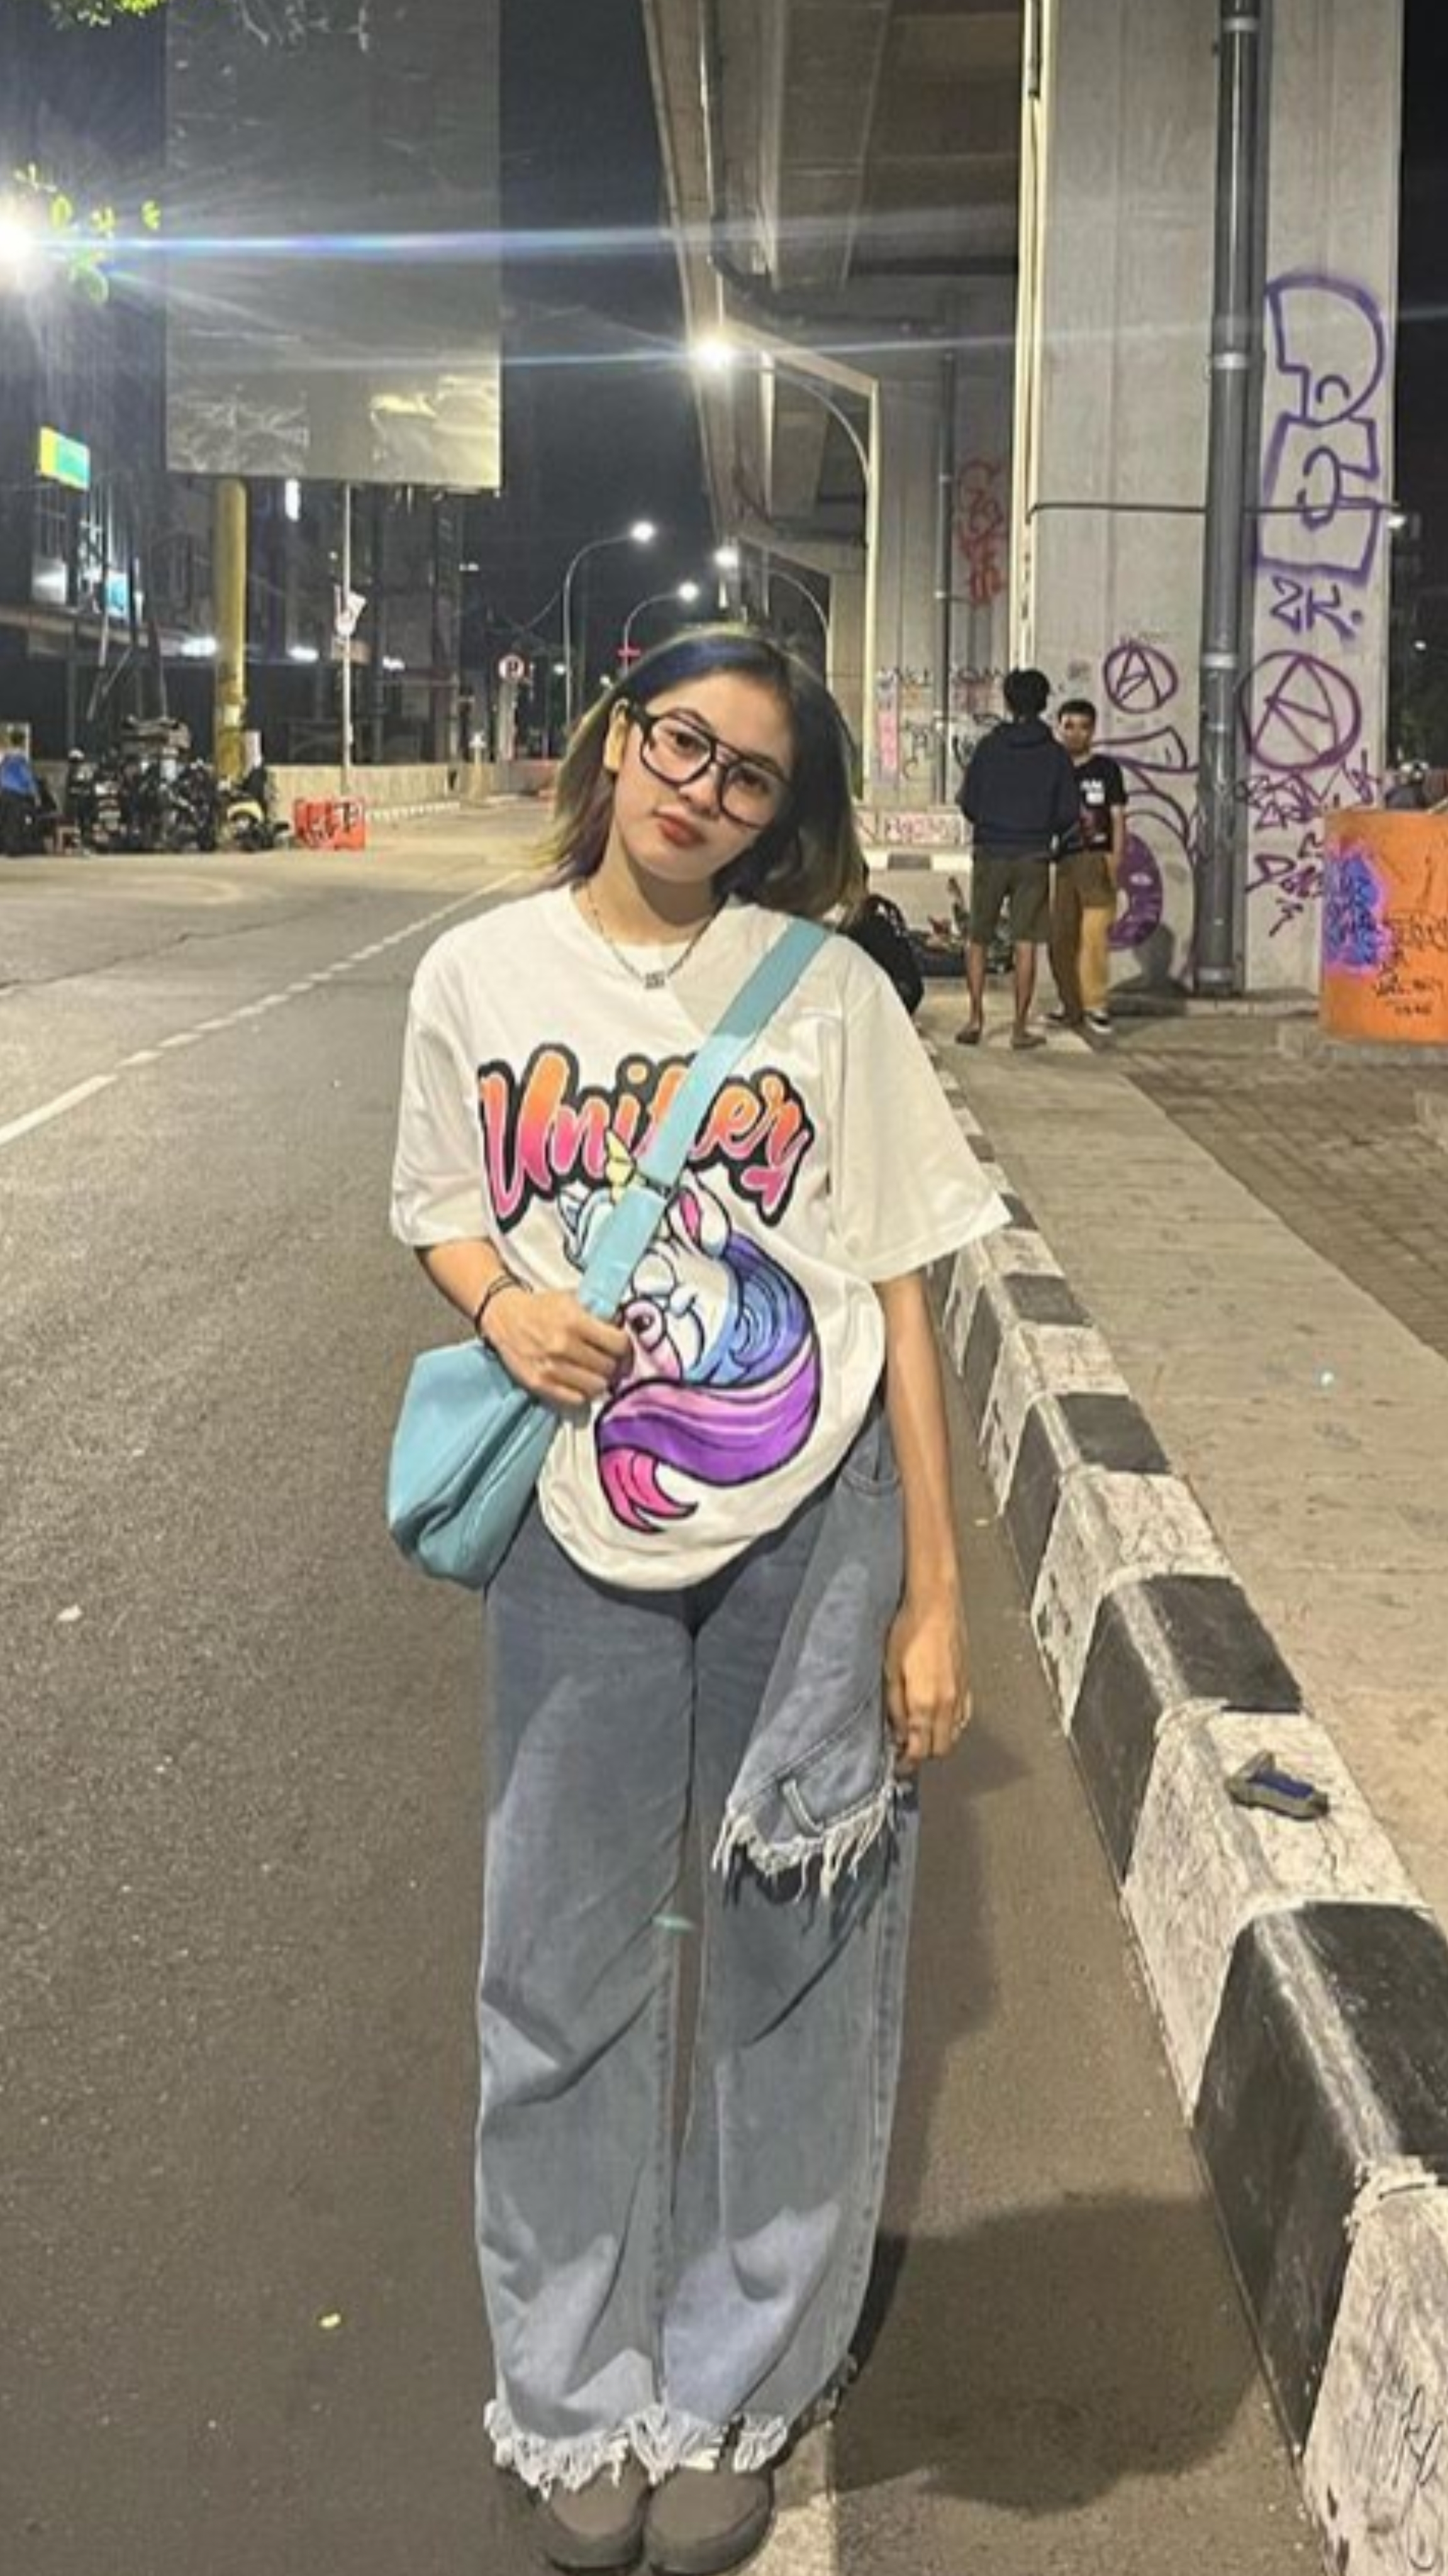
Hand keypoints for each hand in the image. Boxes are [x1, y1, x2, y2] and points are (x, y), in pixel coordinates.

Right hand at [484, 1287, 632, 1409]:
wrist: (504, 1316)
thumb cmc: (540, 1307)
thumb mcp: (572, 1299)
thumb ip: (598, 1314)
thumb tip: (623, 1328)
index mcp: (575, 1321)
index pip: (618, 1344)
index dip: (626, 1349)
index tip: (624, 1351)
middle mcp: (564, 1346)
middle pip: (609, 1368)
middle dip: (614, 1366)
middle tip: (612, 1363)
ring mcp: (551, 1368)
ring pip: (596, 1387)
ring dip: (600, 1382)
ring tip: (596, 1374)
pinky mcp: (540, 1384)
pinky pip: (576, 1399)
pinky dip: (583, 1393)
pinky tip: (581, 1383)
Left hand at [884, 1596, 972, 1774]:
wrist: (936, 1604)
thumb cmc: (909, 1630)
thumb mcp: (889, 1670)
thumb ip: (894, 1707)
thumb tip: (897, 1732)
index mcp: (925, 1703)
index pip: (920, 1750)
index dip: (908, 1762)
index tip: (898, 1764)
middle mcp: (947, 1703)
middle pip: (940, 1748)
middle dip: (923, 1754)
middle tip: (906, 1749)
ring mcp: (961, 1694)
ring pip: (954, 1734)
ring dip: (938, 1740)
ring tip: (919, 1733)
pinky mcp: (968, 1683)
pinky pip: (964, 1717)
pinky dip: (951, 1725)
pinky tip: (938, 1717)